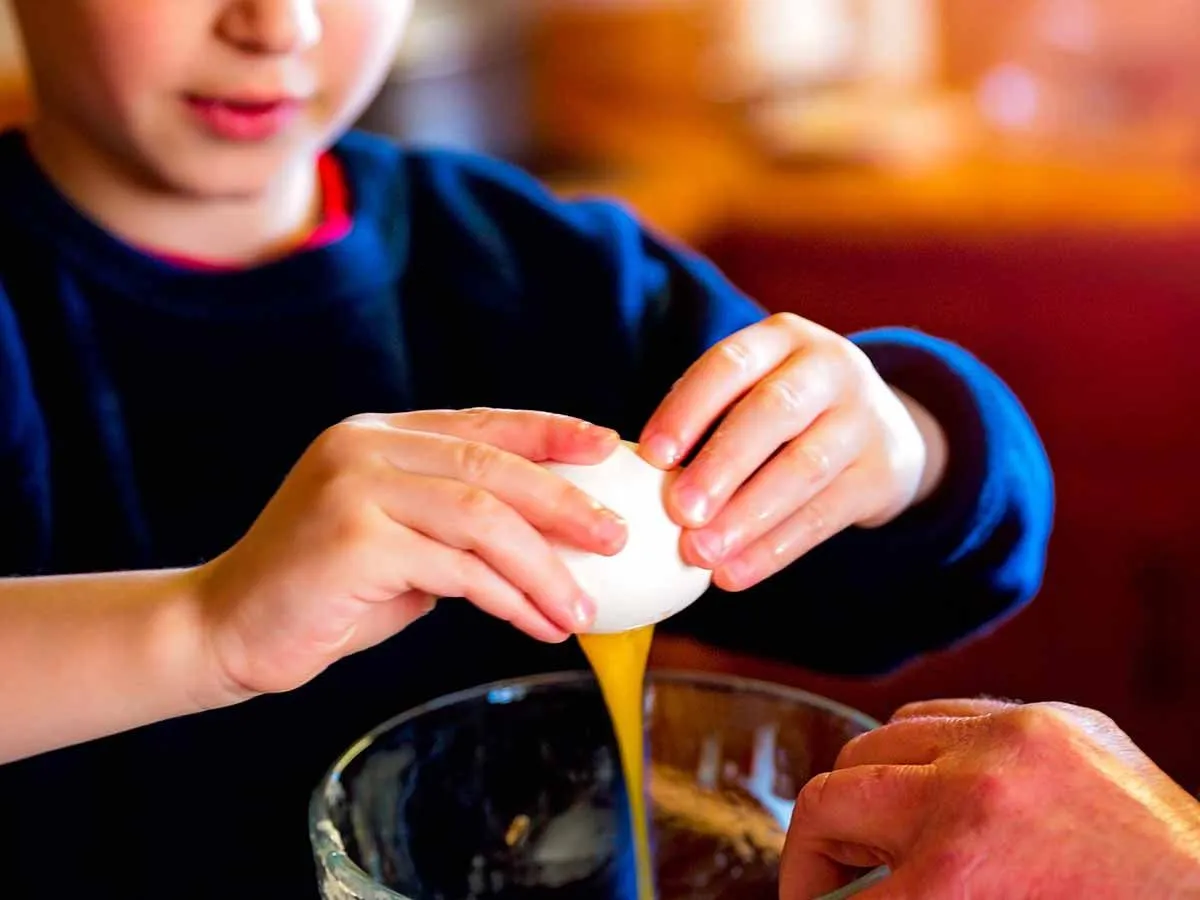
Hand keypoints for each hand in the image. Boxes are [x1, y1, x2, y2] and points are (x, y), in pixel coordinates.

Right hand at [194, 409, 626, 702]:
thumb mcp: (398, 542)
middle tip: (618, 536)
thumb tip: (552, 536)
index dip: (551, 432)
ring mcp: (355, 487)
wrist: (225, 627)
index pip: (483, 423)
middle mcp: (366, 447)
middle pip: (493, 465)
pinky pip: (458, 568)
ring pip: (484, 516)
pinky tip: (539, 623)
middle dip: (566, 503)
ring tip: (584, 607)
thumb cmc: (323, 592)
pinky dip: (510, 597)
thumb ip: (456, 525)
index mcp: (379, 435)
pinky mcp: (352, 540)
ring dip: (545, 566)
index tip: (608, 448)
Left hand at [638, 313, 946, 590]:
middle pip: (774, 411)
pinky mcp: (881, 473)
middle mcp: (830, 367)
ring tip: (701, 554)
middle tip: (679, 512)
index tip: (650, 456)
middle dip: (722, 464)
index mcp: (782, 338)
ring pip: (804, 467)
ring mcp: (864, 419)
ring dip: (747, 516)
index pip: (730, 363)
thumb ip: (706, 421)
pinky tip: (735, 574)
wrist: (886, 430)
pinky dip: (775, 549)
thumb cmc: (785, 415)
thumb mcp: (754, 391)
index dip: (688, 408)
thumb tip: (638, 478)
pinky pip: (825, 514)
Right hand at [781, 698, 1199, 898]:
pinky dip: (922, 755)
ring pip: (874, 744)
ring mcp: (1015, 743)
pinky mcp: (1053, 721)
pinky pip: (942, 716)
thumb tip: (850, 895)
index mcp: (959, 879)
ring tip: (882, 838)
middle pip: (827, 804)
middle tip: (829, 889)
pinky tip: (935, 793)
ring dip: (864, 796)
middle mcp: (974, 795)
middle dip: (814, 858)